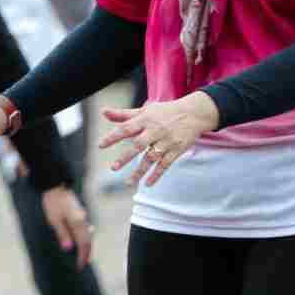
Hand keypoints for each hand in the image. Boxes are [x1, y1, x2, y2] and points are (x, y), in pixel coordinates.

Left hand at [40, 186, 93, 268]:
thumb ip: (62, 233)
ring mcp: (82, 216)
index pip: (84, 244)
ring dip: (86, 246)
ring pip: (87, 235)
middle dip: (86, 253)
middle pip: (88, 241)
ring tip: (83, 256)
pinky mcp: (79, 213)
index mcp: (78, 222)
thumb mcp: (54, 219)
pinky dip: (83, 238)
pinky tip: (79, 241)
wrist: (55, 185)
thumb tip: (69, 248)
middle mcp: (83, 220)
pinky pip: (84, 229)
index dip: (83, 256)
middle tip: (82, 264)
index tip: (80, 266)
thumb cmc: (53, 202)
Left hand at [98, 94, 219, 186]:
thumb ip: (123, 114)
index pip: (126, 128)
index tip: (100, 145)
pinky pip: (165, 164)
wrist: (193, 114)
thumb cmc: (164, 112)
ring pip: (151, 158)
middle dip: (126, 157)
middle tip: (113, 168)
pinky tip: (147, 184)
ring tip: (128, 183)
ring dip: (140, 171)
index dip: (113, 136)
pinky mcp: (176, 150)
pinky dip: (157, 174)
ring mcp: (166, 142)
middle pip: (138, 145)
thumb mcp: (145, 110)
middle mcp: (155, 131)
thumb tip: (103, 112)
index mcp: (145, 120)